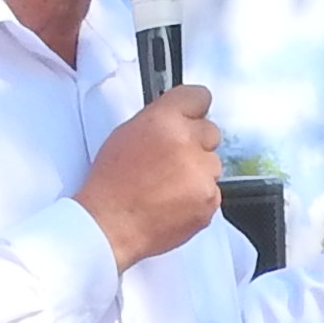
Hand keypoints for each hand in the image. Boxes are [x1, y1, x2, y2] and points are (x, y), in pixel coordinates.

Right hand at [80, 84, 221, 267]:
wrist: (110, 226)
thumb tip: (180, 119)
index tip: (192, 116)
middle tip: (172, 160)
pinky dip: (198, 197)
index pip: (199, 96)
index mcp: (164, 120)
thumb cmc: (111, 183)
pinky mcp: (209, 201)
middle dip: (196, 143)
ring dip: (197, 172)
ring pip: (213, 165)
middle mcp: (187, 143)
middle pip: (211, 132)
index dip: (194, 109)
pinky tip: (173, 203)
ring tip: (167, 187)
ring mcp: (202, 174)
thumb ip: (160, 121)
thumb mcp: (127, 135)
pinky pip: (213, 192)